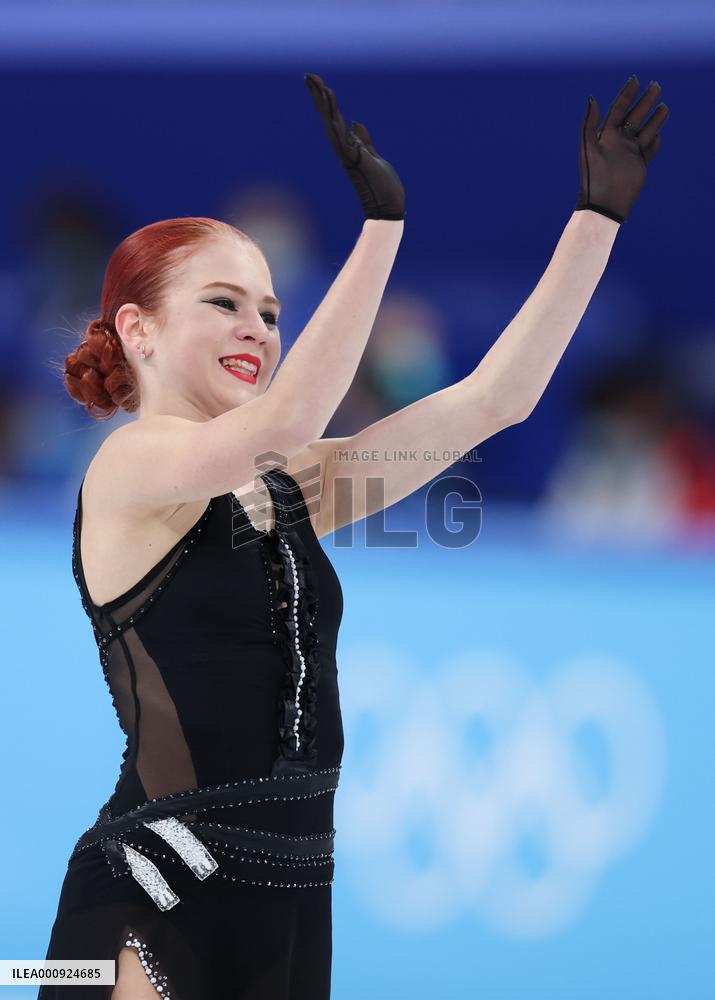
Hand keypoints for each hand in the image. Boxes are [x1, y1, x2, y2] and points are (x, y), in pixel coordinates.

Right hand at [304, 72, 404, 220]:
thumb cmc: (382, 185)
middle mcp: (344, 149)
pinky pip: (344, 141)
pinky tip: (333, 113)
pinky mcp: (356, 162)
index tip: (315, 81)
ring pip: (333, 125)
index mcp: (349, 145)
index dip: (325, 100)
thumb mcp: (373, 155)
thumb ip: (363, 140)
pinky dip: (338, 128)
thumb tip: (355, 124)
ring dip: (326, 106)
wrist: (389, 206)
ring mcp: (348, 155)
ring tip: (318, 85)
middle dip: (319, 97)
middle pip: (328, 117)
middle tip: (308, 76)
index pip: (333, 117)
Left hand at [576, 75, 669, 223]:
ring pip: (645, 131)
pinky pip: (648, 150)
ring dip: (654, 119)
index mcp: (606, 136)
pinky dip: (654, 142)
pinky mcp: (638, 165)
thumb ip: (589, 124)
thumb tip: (591, 98)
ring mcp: (629, 153)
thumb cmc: (593, 176)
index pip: (618, 110)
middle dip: (645, 102)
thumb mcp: (589, 148)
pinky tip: (658, 135)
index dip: (626, 95)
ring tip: (664, 106)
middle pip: (635, 117)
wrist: (604, 203)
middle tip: (656, 86)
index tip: (635, 80)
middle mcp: (618, 142)